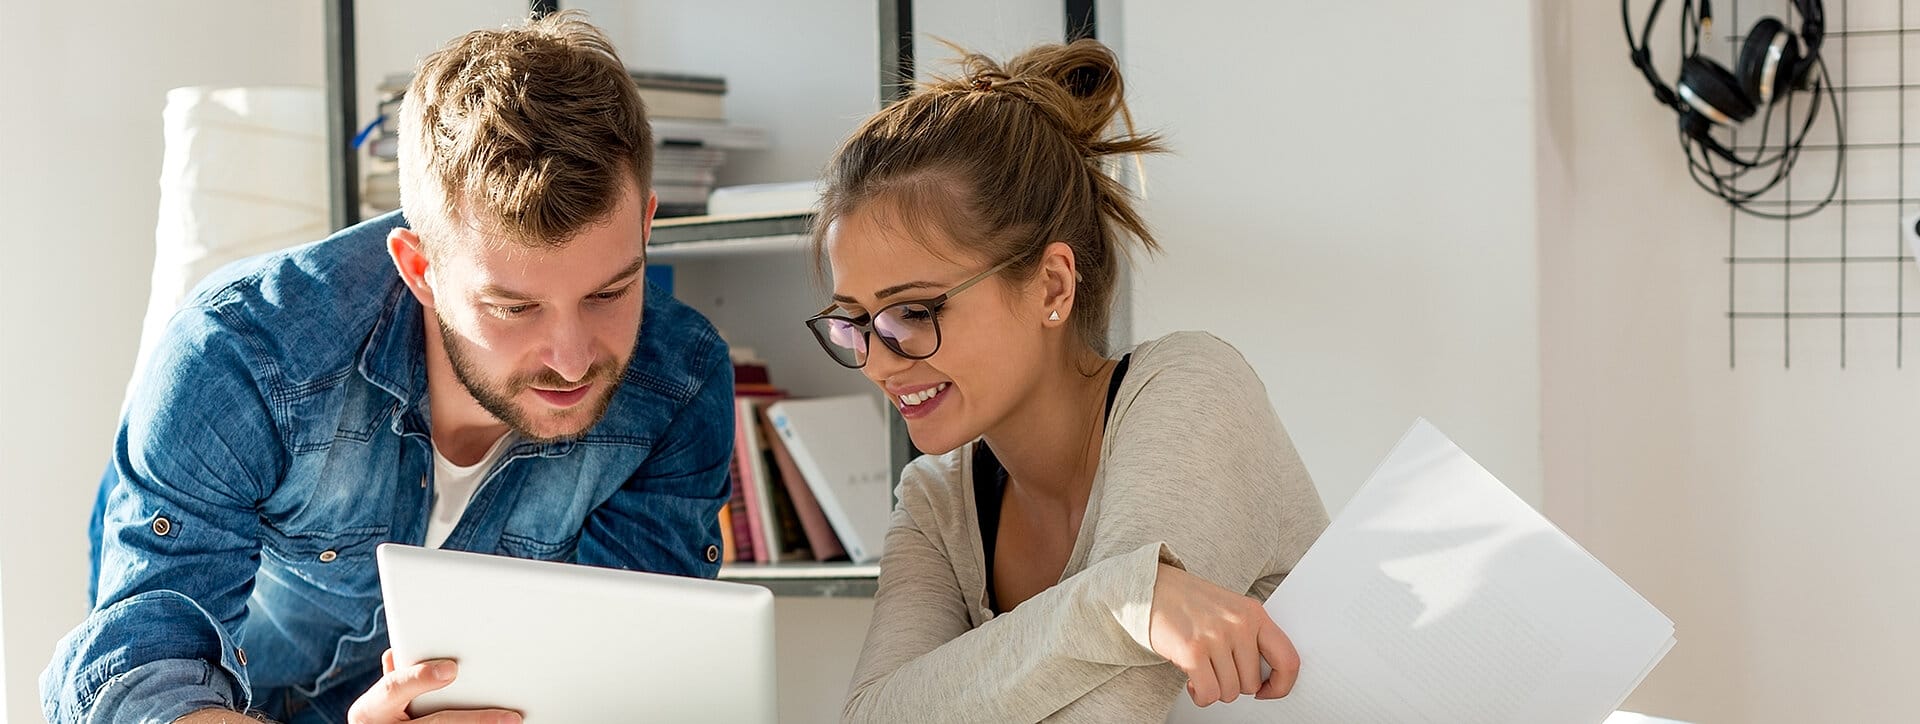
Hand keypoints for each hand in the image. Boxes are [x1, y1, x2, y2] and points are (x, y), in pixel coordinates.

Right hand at [345, 649, 521, 723]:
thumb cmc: (379, 717)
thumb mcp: (378, 699)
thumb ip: (395, 677)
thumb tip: (396, 653)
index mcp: (372, 709)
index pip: (393, 689)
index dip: (420, 677)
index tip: (451, 669)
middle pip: (438, 722)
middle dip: (475, 719)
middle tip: (510, 716)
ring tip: (511, 723)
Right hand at [1148, 563, 1300, 706]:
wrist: (1152, 588)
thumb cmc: (1190, 603)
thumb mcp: (1231, 610)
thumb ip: (1251, 637)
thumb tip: (1265, 679)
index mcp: (1254, 614)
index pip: (1288, 660)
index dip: (1281, 685)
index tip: (1268, 691)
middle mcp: (1238, 624)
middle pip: (1251, 683)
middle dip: (1233, 685)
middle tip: (1218, 671)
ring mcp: (1216, 637)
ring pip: (1230, 692)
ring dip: (1214, 689)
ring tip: (1203, 671)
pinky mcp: (1193, 651)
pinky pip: (1209, 694)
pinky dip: (1201, 696)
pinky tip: (1193, 682)